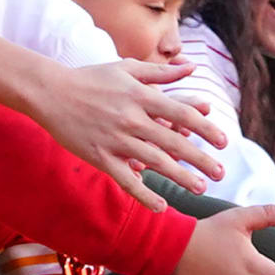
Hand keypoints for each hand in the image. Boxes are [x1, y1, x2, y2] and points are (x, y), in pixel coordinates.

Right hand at [26, 56, 226, 199]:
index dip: (206, 128)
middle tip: (220, 174)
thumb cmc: (91, 78)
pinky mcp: (100, 157)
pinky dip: (144, 194)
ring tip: (200, 189)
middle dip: (201, 159)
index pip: (182, 113)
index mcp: (141, 96)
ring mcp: (116, 140)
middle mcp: (132, 119)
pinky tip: (161, 207)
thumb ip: (161, 73)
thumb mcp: (127, 68)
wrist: (50, 92)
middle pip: (174, 142)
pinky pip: (126, 180)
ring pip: (155, 162)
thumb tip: (192, 68)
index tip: (223, 142)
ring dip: (181, 178)